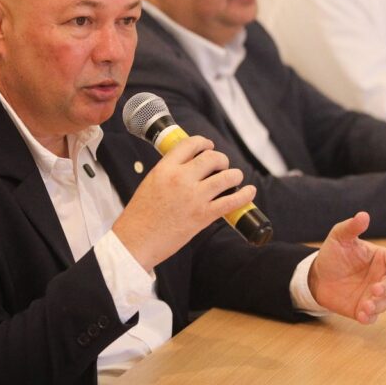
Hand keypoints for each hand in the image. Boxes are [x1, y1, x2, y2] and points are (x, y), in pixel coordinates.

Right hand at [113, 136, 255, 271]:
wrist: (136, 241)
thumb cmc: (140, 216)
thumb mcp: (150, 183)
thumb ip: (169, 172)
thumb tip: (188, 167)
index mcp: (165, 168)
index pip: (190, 144)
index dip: (204, 143)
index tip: (208, 146)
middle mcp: (181, 178)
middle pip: (212, 158)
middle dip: (221, 160)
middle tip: (221, 166)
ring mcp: (194, 197)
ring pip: (226, 176)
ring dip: (235, 175)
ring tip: (235, 177)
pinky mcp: (203, 215)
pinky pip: (231, 201)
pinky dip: (244, 195)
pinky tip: (249, 192)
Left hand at [307, 212, 385, 324]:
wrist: (316, 276)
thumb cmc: (332, 254)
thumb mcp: (339, 237)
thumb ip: (351, 227)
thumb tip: (364, 215)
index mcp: (381, 258)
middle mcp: (381, 277)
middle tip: (375, 289)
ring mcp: (373, 294)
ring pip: (385, 302)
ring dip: (379, 305)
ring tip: (366, 305)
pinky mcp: (363, 309)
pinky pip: (373, 317)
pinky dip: (370, 317)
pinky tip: (363, 316)